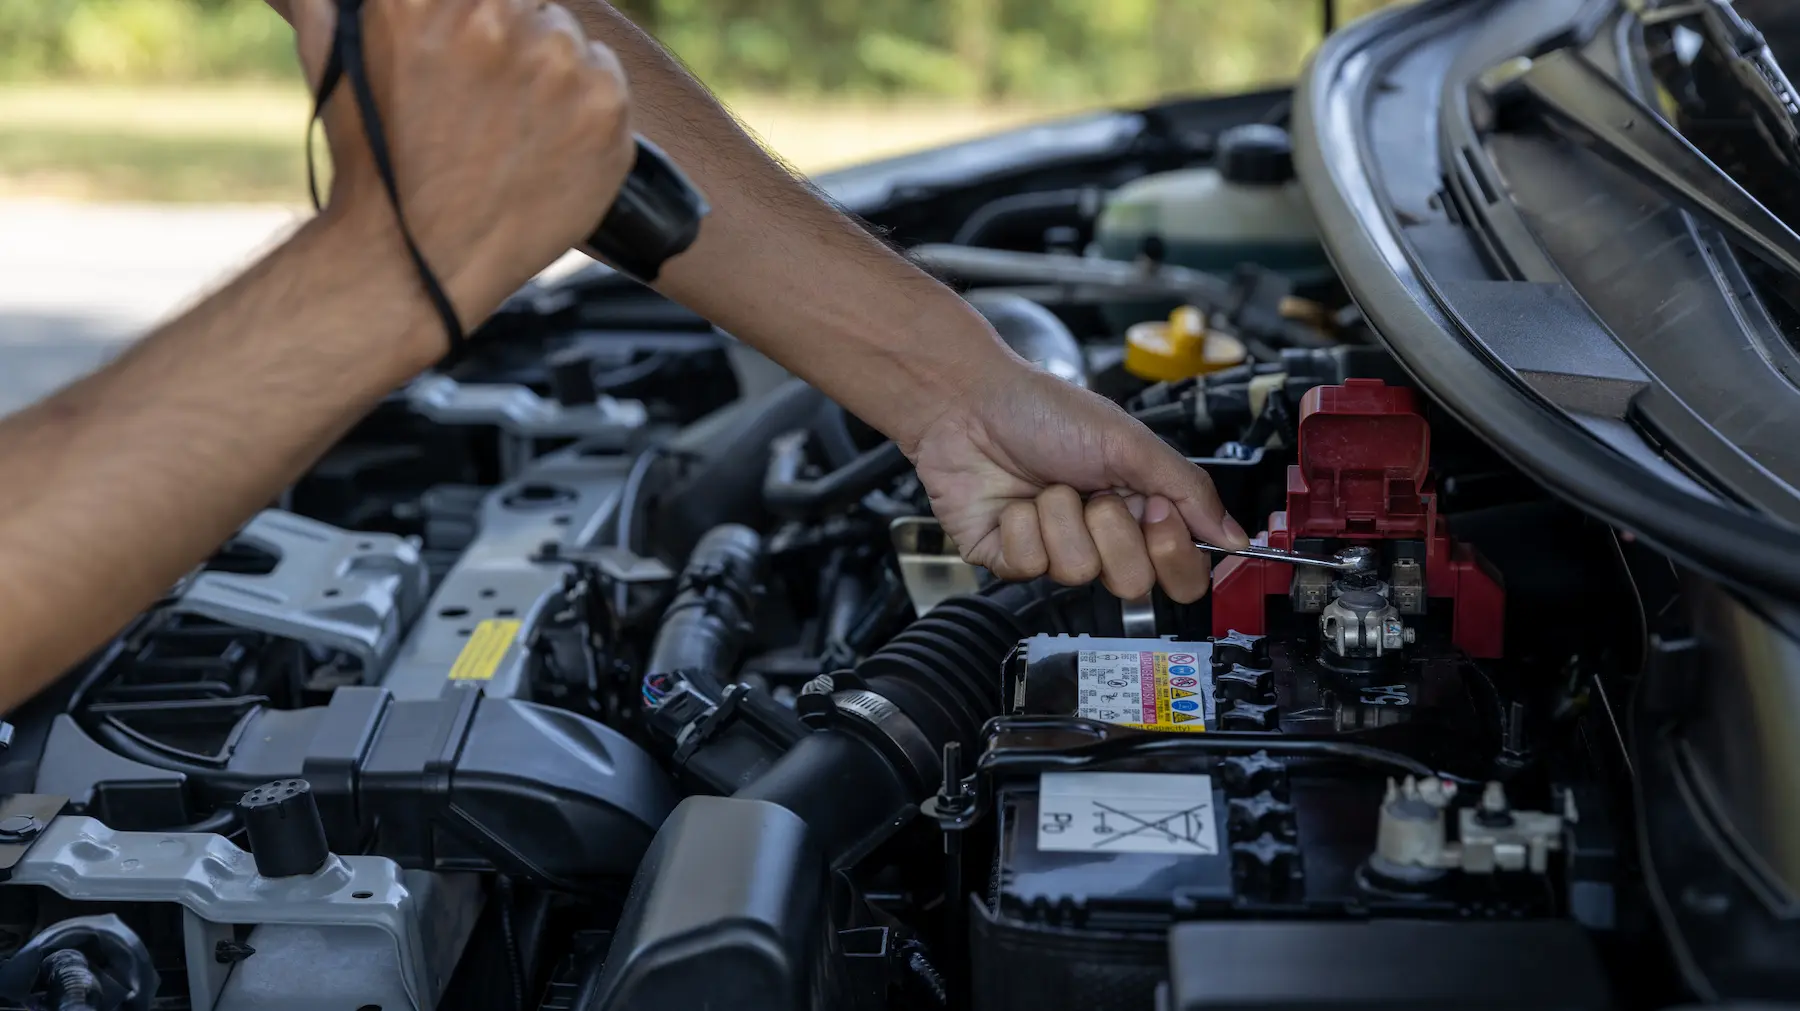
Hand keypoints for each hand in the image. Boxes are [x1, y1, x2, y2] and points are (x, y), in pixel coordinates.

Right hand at [291, 0, 635, 330]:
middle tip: (492, 96)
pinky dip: (587, 107)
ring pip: (567, 36)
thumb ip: (332, 5)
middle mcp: (495, 15)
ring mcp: (557, 62)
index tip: (477, 45)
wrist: (418, 260)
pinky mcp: (604, 107)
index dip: (480, 14)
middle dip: (513, 36)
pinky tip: (549, 145)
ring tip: (515, 128)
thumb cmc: (373, 166)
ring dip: (550, 71)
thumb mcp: (335, 62)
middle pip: (527, 2)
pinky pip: (608, 78)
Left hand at [910, 363, 1250, 602]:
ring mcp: (1054, 552)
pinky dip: (1021, 527)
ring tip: (1046, 486)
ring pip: (1078, 573)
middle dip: (1113, 532)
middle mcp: (1100, 538)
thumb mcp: (1129, 442)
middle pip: (1134, 583)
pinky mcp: (1009, 560)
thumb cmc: (1044, 410)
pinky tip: (1013, 502)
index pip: (1181, 571)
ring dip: (1062, 518)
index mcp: (1138, 510)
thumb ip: (1188, 490)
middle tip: (1095, 495)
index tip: (1153, 509)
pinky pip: (1029, 568)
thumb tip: (1236, 538)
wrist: (969, 402)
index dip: (1172, 551)